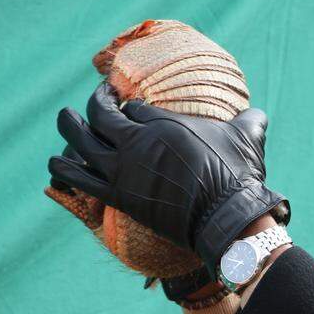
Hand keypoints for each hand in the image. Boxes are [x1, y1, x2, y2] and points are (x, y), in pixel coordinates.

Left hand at [47, 83, 288, 276]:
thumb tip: (259, 114)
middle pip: (101, 114)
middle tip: (96, 98)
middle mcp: (138, 141)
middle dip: (95, 103)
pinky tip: (54, 162)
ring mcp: (124, 169)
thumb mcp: (246, 138)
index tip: (130, 106)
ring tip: (65, 119)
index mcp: (164, 123)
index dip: (130, 106)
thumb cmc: (236, 176)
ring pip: (82, 141)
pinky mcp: (118, 195)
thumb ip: (249, 121)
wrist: (226, 216)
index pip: (134, 108)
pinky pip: (80, 178)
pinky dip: (64, 169)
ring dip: (70, 127)